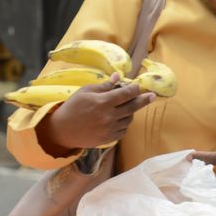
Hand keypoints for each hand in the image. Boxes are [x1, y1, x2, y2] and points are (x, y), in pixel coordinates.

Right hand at [36, 73, 155, 151]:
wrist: (62, 130)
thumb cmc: (73, 107)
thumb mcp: (85, 91)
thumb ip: (104, 85)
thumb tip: (118, 77)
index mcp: (103, 102)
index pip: (125, 94)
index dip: (134, 89)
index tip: (138, 86)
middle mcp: (109, 116)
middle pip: (133, 107)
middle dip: (144, 100)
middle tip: (152, 96)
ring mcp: (110, 129)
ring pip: (129, 119)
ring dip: (131, 112)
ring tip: (126, 107)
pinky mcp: (109, 139)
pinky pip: (123, 130)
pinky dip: (124, 124)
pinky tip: (119, 119)